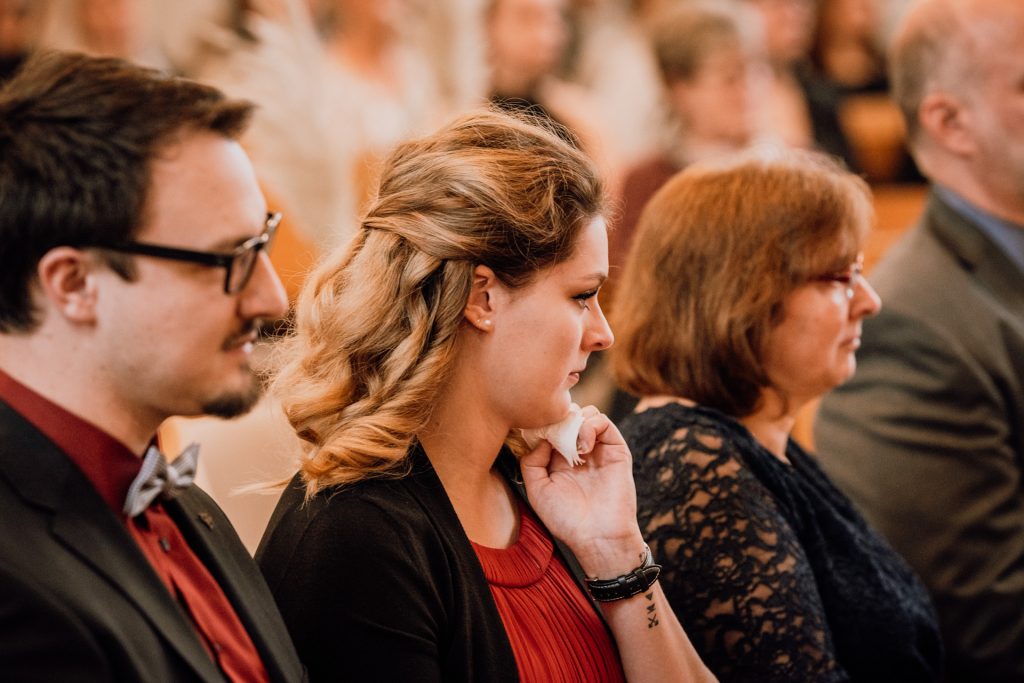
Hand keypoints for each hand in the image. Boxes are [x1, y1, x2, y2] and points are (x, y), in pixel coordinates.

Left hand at [519, 406, 645, 577]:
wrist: (598, 536)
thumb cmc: (567, 520)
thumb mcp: (537, 491)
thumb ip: (531, 463)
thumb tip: (542, 440)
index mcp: (560, 461)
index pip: (552, 429)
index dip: (544, 425)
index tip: (536, 430)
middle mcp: (580, 453)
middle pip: (570, 417)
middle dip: (560, 419)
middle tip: (554, 433)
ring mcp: (599, 450)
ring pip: (587, 415)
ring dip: (576, 421)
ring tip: (572, 444)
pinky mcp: (616, 450)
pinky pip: (604, 422)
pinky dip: (591, 426)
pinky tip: (583, 446)